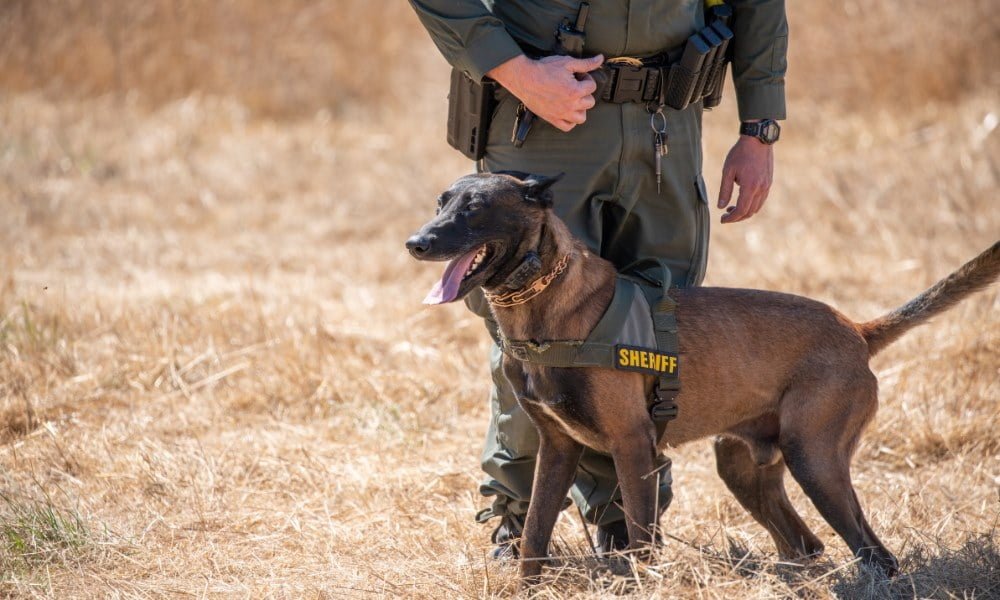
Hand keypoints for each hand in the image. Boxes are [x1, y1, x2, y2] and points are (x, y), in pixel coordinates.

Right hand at [487, 54, 603, 131]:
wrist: (524, 78)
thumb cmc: (543, 70)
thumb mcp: (567, 62)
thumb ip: (586, 63)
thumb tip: (600, 59)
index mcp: (575, 91)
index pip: (592, 86)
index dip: (586, 78)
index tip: (578, 76)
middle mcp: (570, 105)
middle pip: (590, 102)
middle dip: (585, 92)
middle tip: (575, 85)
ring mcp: (561, 114)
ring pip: (581, 118)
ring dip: (581, 108)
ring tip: (574, 100)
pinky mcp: (553, 119)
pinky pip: (568, 126)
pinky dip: (570, 121)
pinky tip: (568, 111)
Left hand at [717, 135, 773, 223]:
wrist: (758, 139)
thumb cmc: (740, 153)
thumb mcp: (727, 171)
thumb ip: (724, 190)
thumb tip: (720, 207)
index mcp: (750, 187)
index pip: (741, 210)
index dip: (731, 218)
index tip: (722, 220)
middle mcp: (761, 188)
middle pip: (749, 212)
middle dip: (737, 217)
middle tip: (725, 215)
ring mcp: (767, 186)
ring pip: (756, 207)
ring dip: (744, 212)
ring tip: (731, 208)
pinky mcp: (769, 182)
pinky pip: (761, 200)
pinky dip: (751, 205)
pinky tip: (742, 200)